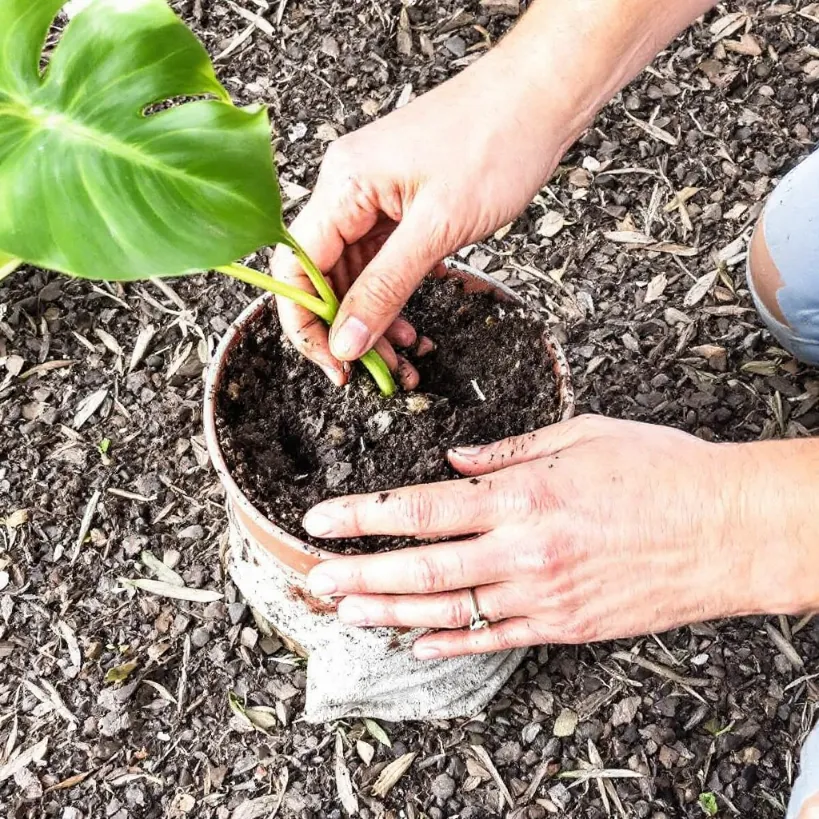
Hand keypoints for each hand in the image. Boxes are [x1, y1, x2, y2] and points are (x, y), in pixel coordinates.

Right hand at [271, 49, 567, 386]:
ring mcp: (373, 197)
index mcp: (343, 185)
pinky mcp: (400, 205)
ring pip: (353, 275)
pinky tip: (407, 324)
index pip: (296, 269)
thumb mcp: (437, 228)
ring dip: (372, 319)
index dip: (307, 325)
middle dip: (346, 330)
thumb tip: (346, 341)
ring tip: (399, 357)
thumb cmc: (496, 141)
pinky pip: (381, 261)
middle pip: (323, 277)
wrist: (541, 97)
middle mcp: (348, 189)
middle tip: (374, 372)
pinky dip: (392, 296)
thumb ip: (385, 288)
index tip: (335, 365)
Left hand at [302, 416, 781, 658]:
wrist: (727, 529)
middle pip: (418, 567)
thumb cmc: (659, 472)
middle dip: (357, 573)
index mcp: (521, 495)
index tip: (321, 519)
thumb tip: (454, 457)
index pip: (418, 508)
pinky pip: (494, 638)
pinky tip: (414, 643)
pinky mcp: (564, 625)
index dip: (361, 516)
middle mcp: (522, 550)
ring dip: (387, 611)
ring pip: (445, 610)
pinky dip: (449, 643)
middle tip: (312, 578)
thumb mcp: (580, 434)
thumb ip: (507, 451)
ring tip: (345, 611)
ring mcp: (541, 595)